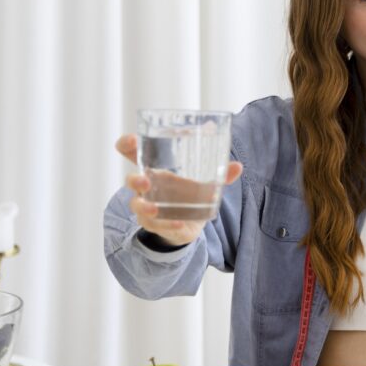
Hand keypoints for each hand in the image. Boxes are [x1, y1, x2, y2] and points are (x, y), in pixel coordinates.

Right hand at [115, 134, 243, 246]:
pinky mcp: (156, 225)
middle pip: (131, 181)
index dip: (127, 145)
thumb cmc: (188, 196)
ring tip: (155, 209)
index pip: (133, 154)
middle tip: (144, 181)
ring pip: (138, 207)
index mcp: (156, 171)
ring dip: (145, 208)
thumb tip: (238, 166)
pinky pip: (156, 226)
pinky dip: (167, 225)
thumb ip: (221, 175)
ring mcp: (148, 208)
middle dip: (134, 180)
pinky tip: (178, 223)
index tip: (131, 140)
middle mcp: (148, 188)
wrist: (186, 224)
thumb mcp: (204, 184)